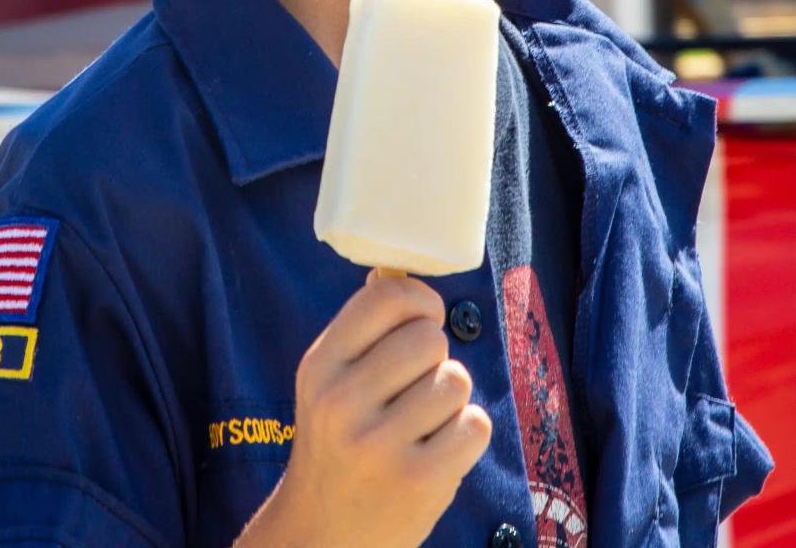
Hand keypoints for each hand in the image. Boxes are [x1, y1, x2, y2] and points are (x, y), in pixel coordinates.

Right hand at [236, 273, 492, 547]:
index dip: (420, 302)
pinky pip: (476, 425)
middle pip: (430, 338)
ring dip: (451, 401)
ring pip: (457, 381)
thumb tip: (398, 274)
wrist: (322, 534)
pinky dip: (467, 436)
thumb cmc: (336, 444)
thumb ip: (362, 333)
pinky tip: (437, 451)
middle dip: (435, 359)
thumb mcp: (325, 383)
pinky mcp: (419, 480)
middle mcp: (342, 401)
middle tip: (413, 389)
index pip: (387, 297)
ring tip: (421, 424)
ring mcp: (380, 444)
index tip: (424, 320)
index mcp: (319, 366)